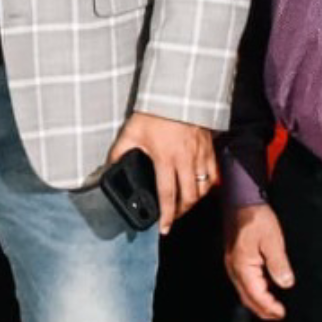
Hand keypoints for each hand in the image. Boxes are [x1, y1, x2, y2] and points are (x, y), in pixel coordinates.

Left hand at [107, 112, 216, 235]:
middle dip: (181, 212)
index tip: (164, 229)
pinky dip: (207, 185)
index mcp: (165, 158)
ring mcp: (200, 155)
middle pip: (189, 197)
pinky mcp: (209, 148)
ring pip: (203, 188)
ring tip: (184, 204)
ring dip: (194, 201)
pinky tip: (199, 188)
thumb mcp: (131, 131)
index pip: (168, 195)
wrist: (178, 92)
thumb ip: (119, 151)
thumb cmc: (155, 111)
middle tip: (172, 217)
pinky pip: (213, 174)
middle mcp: (185, 160)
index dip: (167, 216)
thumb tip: (108, 167)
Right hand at [224, 203, 294, 320]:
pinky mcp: (237, 260)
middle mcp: (234, 269)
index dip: (269, 307)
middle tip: (280, 315)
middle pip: (247, 298)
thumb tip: (286, 284)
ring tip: (275, 307)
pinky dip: (256, 291)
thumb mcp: (272, 240)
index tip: (283, 313)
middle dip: (263, 310)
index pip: (255, 295)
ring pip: (245, 292)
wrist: (241, 200)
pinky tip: (268, 290)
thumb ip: (278, 264)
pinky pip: (245, 282)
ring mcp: (234, 265)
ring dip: (259, 302)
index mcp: (242, 266)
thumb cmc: (256, 218)